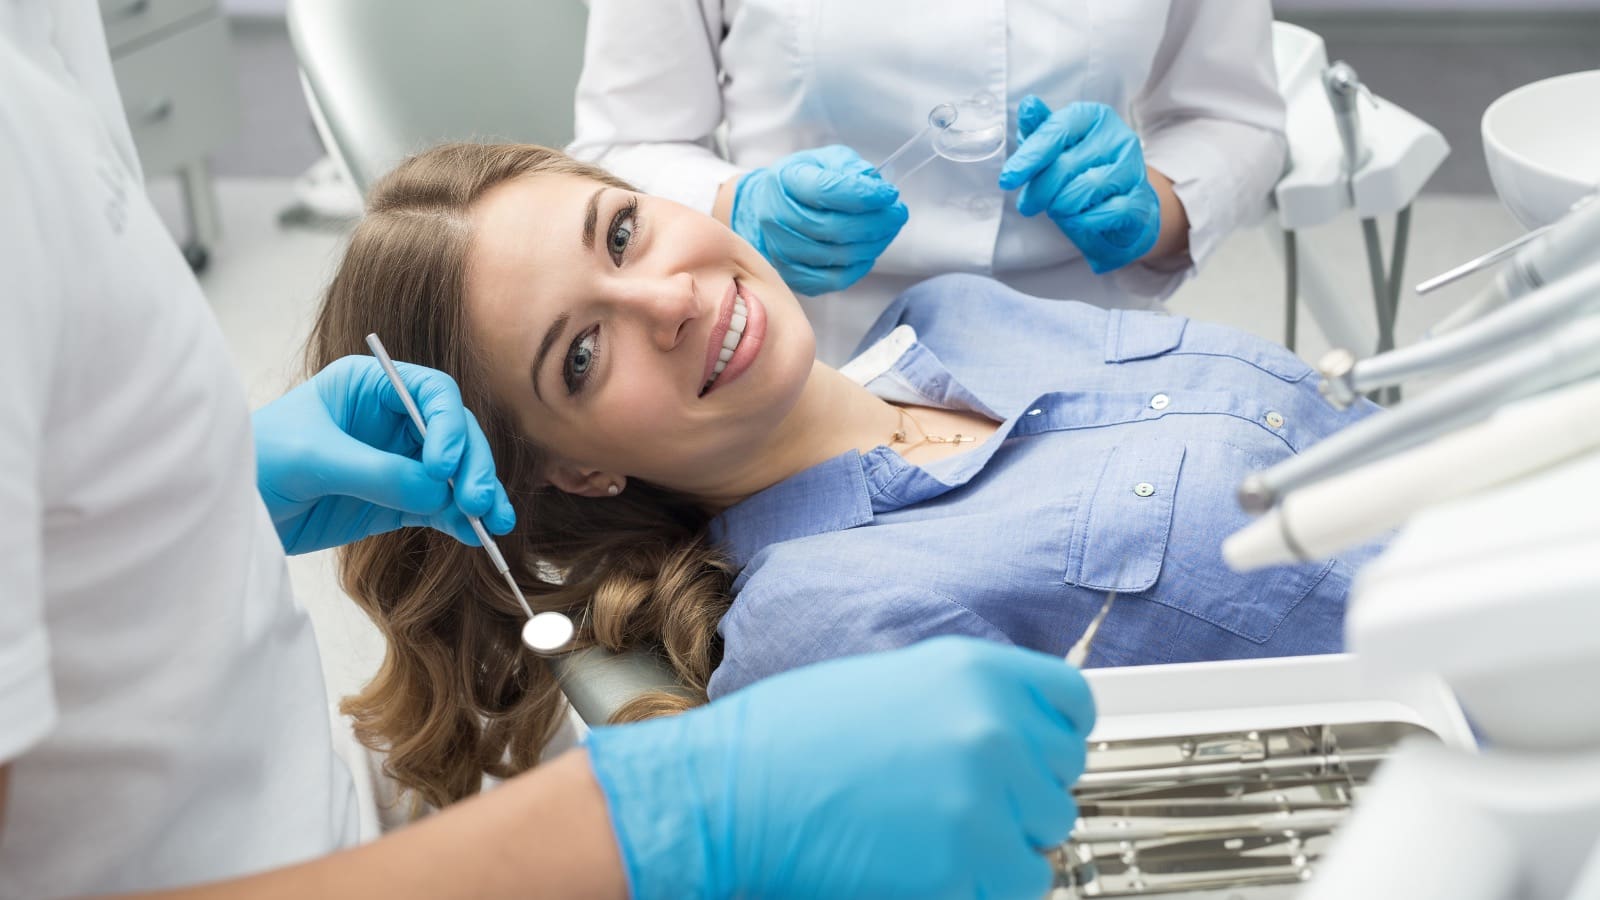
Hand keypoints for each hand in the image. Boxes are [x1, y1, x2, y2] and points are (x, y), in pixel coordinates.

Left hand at [253, 355, 513, 554]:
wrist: (228, 510)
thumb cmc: (257, 461)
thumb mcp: (314, 459)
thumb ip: (377, 473)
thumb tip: (437, 492)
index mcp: (369, 387)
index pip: (431, 394)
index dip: (448, 426)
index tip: (443, 465)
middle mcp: (390, 420)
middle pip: (453, 435)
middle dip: (471, 466)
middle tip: (477, 501)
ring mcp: (396, 463)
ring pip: (454, 474)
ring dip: (478, 496)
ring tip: (495, 523)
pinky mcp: (394, 503)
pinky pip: (438, 508)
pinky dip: (459, 521)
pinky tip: (478, 536)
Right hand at [586, 637, 1093, 898]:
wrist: (734, 794)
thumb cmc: (791, 738)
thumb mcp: (893, 682)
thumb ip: (965, 701)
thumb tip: (1015, 728)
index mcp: (976, 672)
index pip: (1073, 706)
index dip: (1055, 735)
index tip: (1038, 755)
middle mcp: (993, 727)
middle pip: (1062, 778)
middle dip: (1023, 796)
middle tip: (964, 804)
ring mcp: (983, 798)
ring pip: (1045, 840)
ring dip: (1006, 846)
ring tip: (940, 837)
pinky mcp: (964, 864)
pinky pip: (1013, 887)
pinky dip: (981, 886)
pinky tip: (929, 866)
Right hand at [730, 145, 908, 295]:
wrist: (766, 209)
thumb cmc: (801, 183)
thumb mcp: (823, 160)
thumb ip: (848, 167)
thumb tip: (875, 186)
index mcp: (786, 180)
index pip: (827, 191)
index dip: (865, 195)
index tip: (890, 194)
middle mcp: (778, 217)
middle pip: (835, 228)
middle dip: (877, 222)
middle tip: (898, 214)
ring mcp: (782, 250)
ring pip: (838, 255)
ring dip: (873, 244)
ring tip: (888, 230)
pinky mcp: (793, 275)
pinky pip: (834, 279)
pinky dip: (859, 267)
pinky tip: (868, 251)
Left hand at [999, 96, 1160, 273]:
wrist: (1122, 209)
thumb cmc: (1081, 173)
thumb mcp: (1056, 150)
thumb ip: (1041, 130)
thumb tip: (1029, 105)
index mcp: (1094, 117)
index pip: (1057, 131)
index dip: (1029, 157)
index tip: (1007, 180)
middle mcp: (1119, 137)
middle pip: (1066, 165)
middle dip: (1039, 190)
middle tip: (1028, 205)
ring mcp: (1134, 168)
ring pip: (1086, 188)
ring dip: (1061, 206)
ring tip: (1056, 209)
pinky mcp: (1140, 200)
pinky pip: (1105, 213)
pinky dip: (1083, 222)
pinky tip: (1078, 220)